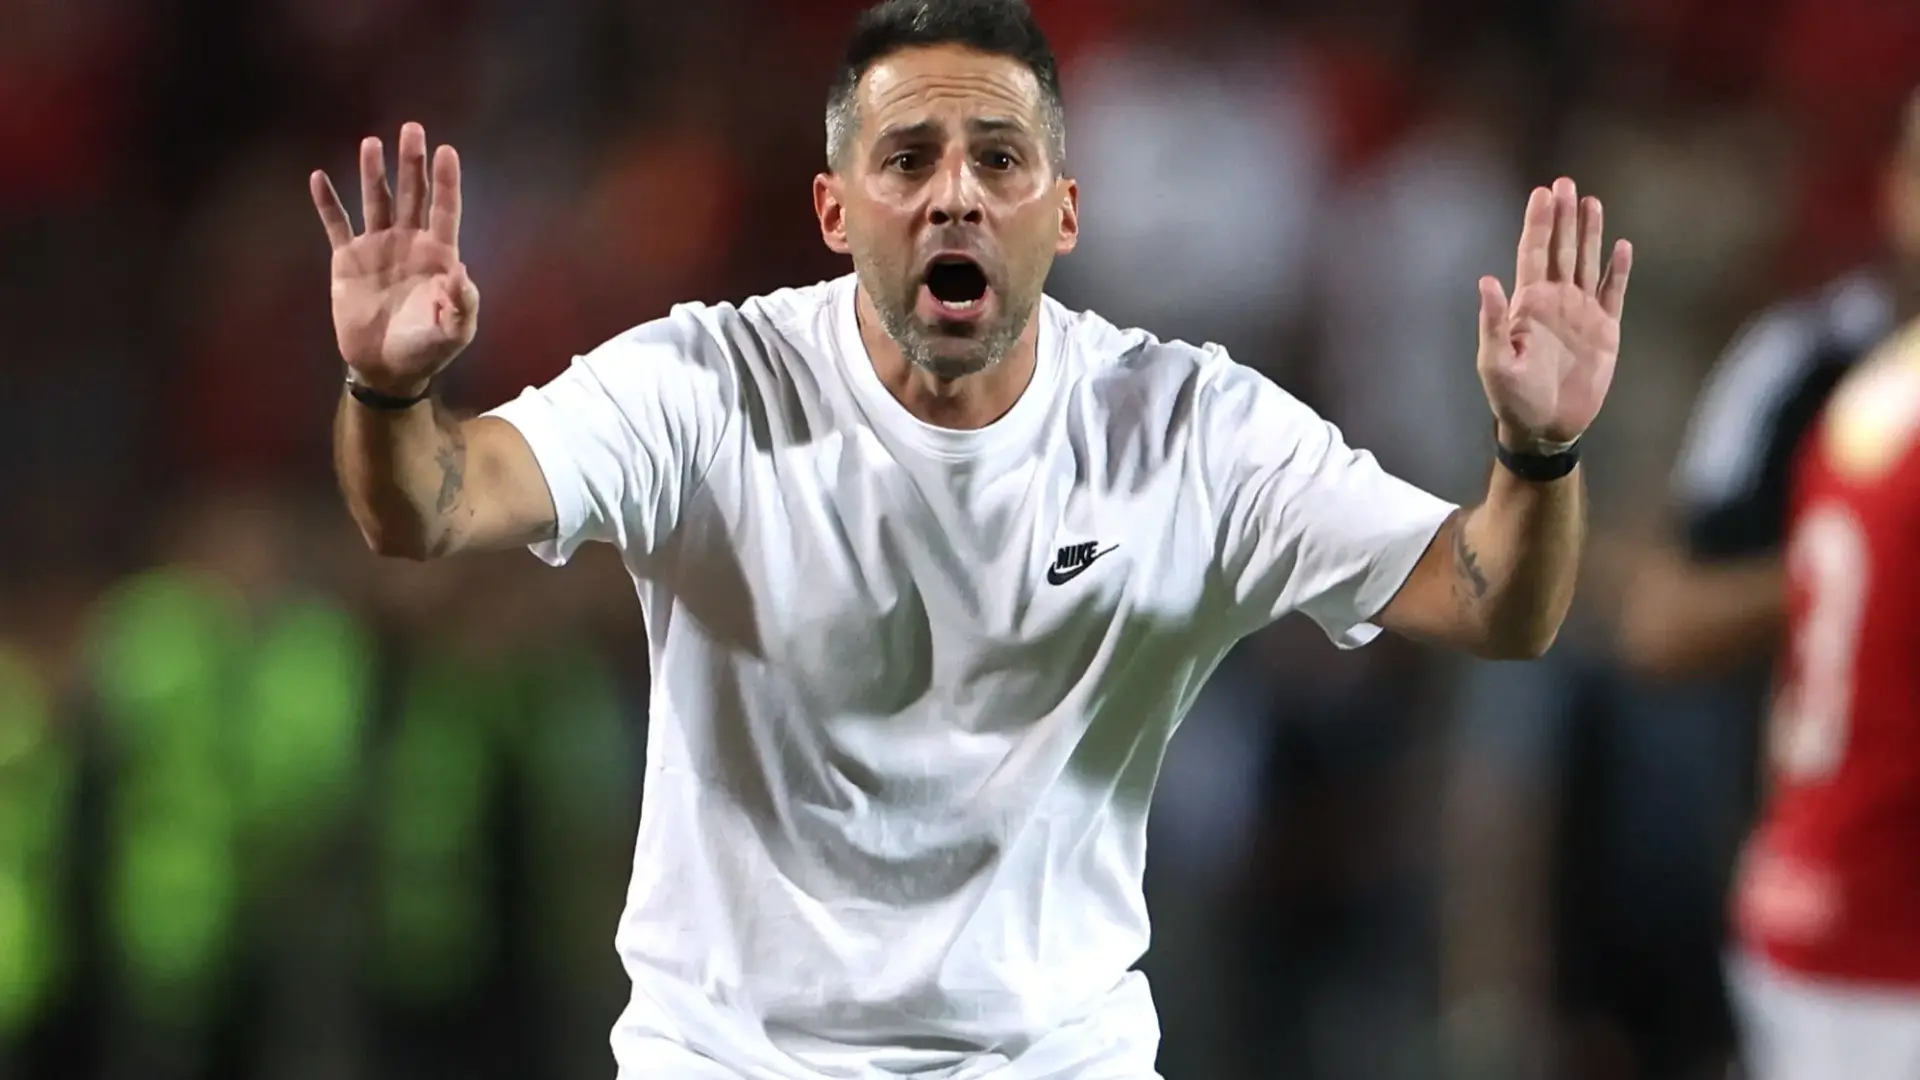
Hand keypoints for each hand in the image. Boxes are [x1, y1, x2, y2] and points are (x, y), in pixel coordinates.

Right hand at [311, 122, 478, 396]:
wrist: (386, 368)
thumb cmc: (427, 349)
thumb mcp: (454, 332)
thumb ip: (462, 304)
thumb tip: (461, 272)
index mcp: (438, 255)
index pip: (445, 210)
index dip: (446, 181)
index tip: (447, 151)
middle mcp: (408, 243)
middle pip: (411, 195)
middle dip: (411, 163)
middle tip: (412, 129)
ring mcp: (377, 248)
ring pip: (375, 201)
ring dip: (372, 173)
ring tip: (371, 143)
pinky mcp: (347, 260)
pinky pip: (336, 225)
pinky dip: (328, 203)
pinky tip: (318, 177)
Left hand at [1476, 178, 1631, 451]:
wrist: (1545, 427)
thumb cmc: (1512, 399)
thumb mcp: (1494, 363)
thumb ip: (1492, 322)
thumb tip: (1487, 280)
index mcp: (1528, 305)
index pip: (1533, 254)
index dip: (1538, 223)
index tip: (1541, 193)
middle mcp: (1555, 302)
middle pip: (1561, 249)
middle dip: (1563, 217)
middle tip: (1565, 182)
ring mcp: (1581, 314)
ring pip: (1587, 263)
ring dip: (1590, 234)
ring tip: (1592, 202)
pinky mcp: (1604, 331)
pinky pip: (1614, 294)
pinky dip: (1619, 271)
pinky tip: (1622, 247)